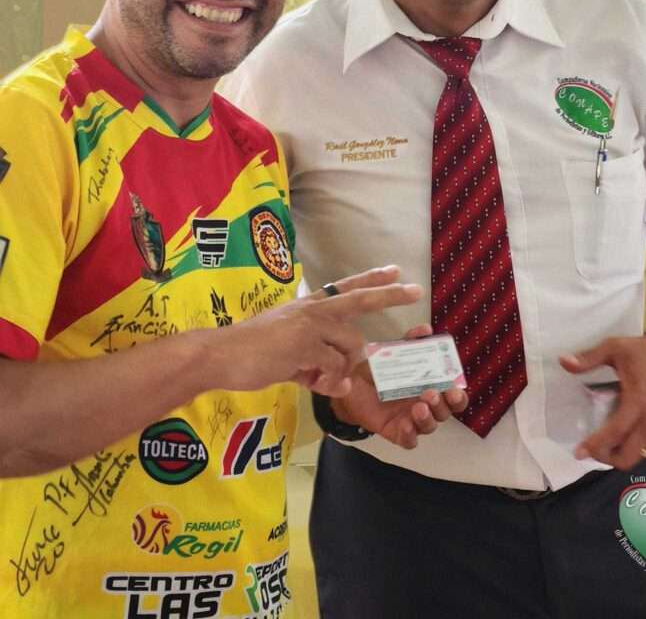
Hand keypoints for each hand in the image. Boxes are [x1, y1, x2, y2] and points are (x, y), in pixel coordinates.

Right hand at [207, 266, 421, 396]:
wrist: (221, 355)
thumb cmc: (250, 353)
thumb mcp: (288, 352)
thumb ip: (315, 361)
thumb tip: (340, 380)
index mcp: (307, 307)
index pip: (344, 287)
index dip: (371, 279)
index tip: (395, 271)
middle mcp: (312, 310)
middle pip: (360, 299)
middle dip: (390, 295)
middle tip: (417, 290)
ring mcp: (309, 326)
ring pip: (350, 346)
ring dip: (344, 368)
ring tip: (321, 379)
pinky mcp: (304, 346)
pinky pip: (334, 368)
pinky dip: (331, 382)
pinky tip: (313, 383)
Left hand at [331, 324, 467, 448]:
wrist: (350, 383)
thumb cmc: (378, 369)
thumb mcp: (393, 352)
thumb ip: (409, 341)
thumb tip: (426, 329)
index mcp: (429, 387)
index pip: (453, 397)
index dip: (458, 395)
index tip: (455, 387)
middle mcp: (425, 405)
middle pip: (444, 413)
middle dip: (443, 405)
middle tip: (432, 394)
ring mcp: (411, 420)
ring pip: (429, 426)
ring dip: (427, 418)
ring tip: (418, 407)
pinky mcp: (396, 432)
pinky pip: (408, 441)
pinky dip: (410, 435)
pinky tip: (405, 425)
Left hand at [560, 334, 645, 469]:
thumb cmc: (645, 352)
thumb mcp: (614, 348)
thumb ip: (589, 358)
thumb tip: (563, 362)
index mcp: (639, 402)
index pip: (615, 433)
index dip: (595, 446)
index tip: (578, 452)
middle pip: (627, 456)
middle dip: (606, 457)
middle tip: (590, 448)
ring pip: (637, 456)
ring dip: (619, 454)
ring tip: (603, 441)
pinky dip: (631, 447)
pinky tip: (620, 434)